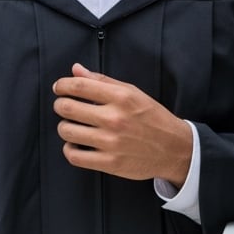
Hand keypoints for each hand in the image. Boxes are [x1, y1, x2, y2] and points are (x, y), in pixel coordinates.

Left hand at [51, 63, 193, 185]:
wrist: (174, 148)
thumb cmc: (153, 118)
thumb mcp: (133, 93)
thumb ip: (103, 81)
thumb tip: (76, 70)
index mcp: (122, 97)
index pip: (79, 85)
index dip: (62, 85)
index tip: (59, 88)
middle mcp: (115, 118)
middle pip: (67, 108)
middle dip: (60, 105)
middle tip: (64, 106)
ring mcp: (111, 142)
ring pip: (67, 131)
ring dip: (65, 126)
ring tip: (72, 125)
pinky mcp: (109, 163)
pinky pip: (74, 155)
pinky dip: (69, 148)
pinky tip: (76, 143)